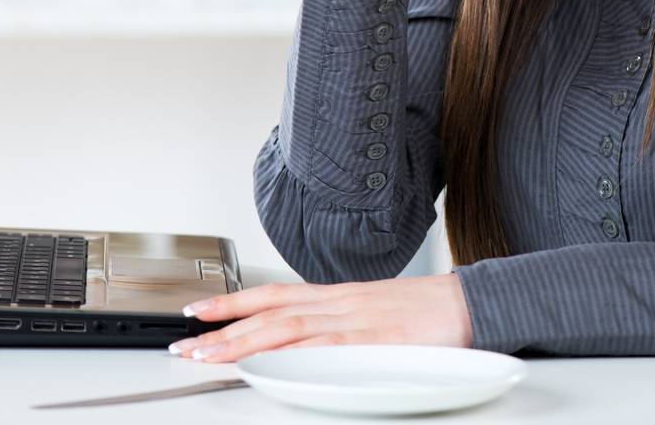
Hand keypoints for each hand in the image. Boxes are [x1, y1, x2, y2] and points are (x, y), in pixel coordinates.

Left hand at [167, 274, 473, 362]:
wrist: (469, 301)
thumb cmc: (428, 311)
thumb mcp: (375, 315)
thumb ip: (340, 326)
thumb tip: (310, 342)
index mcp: (337, 296)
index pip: (273, 293)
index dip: (232, 301)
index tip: (198, 310)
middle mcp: (338, 302)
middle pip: (269, 311)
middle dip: (222, 326)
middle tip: (185, 341)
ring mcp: (354, 319)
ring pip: (286, 327)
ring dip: (242, 341)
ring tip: (208, 354)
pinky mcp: (373, 339)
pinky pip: (325, 344)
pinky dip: (292, 351)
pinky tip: (268, 360)